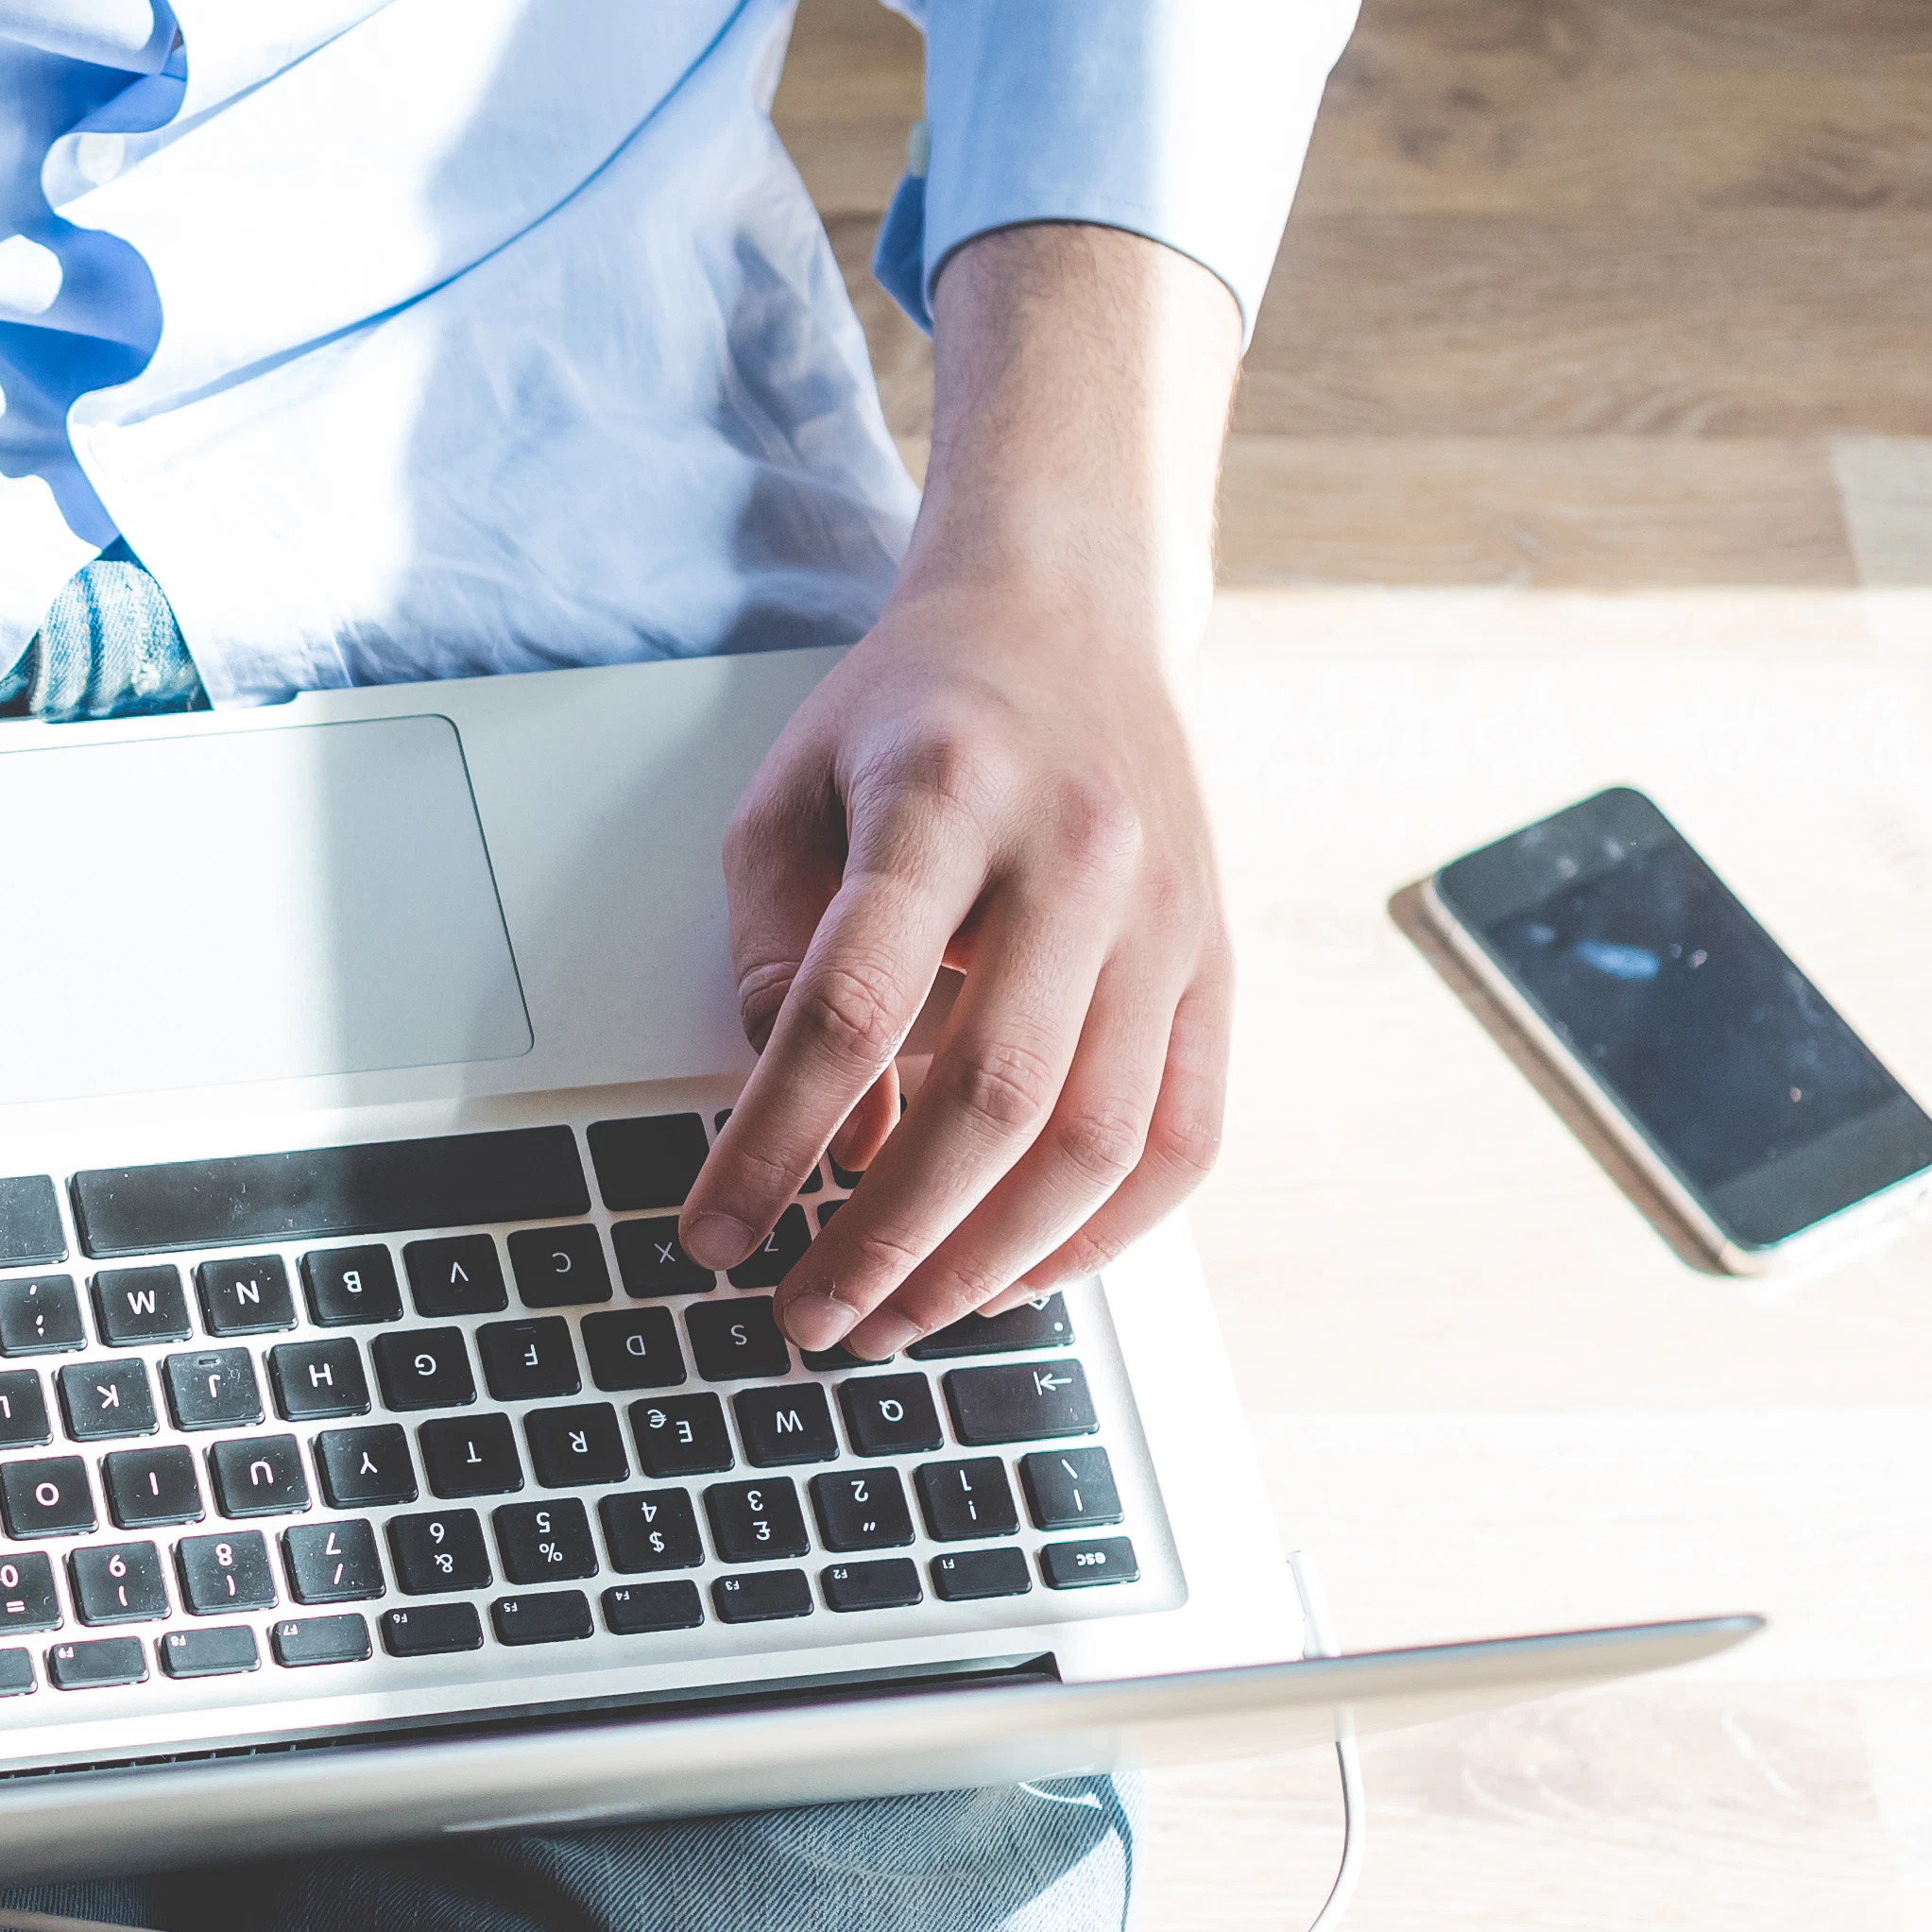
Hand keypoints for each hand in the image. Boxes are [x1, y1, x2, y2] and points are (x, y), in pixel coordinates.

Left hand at [682, 222, 1246, 1359]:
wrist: (1071, 610)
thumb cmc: (911, 715)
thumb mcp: (789, 794)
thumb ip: (772, 954)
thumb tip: (796, 1127)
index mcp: (946, 794)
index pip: (853, 1009)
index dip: (774, 1142)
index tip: (712, 1232)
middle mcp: (1078, 856)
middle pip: (987, 1098)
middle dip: (885, 1238)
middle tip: (806, 1317)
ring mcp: (1168, 914)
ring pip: (1093, 1139)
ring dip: (986, 1261)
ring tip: (894, 1321)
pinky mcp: (1218, 961)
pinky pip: (1183, 1138)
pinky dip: (1104, 1235)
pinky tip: (1017, 1277)